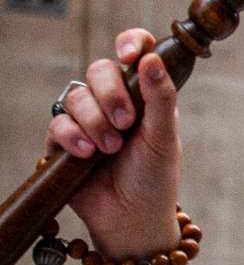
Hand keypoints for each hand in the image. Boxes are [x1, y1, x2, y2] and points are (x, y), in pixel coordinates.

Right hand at [47, 30, 181, 257]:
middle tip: (126, 123)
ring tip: (110, 149)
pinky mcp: (65, 141)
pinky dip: (73, 136)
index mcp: (143, 96)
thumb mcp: (164, 138)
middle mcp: (114, 102)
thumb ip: (160, 97)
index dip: (130, 44)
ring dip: (95, 122)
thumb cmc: (155, 180)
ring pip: (77, 96)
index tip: (129, 54)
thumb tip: (153, 58)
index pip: (135, 53)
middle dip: (110, 94)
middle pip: (99, 70)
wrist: (132, 220)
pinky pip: (58, 122)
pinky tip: (88, 154)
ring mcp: (88, 120)